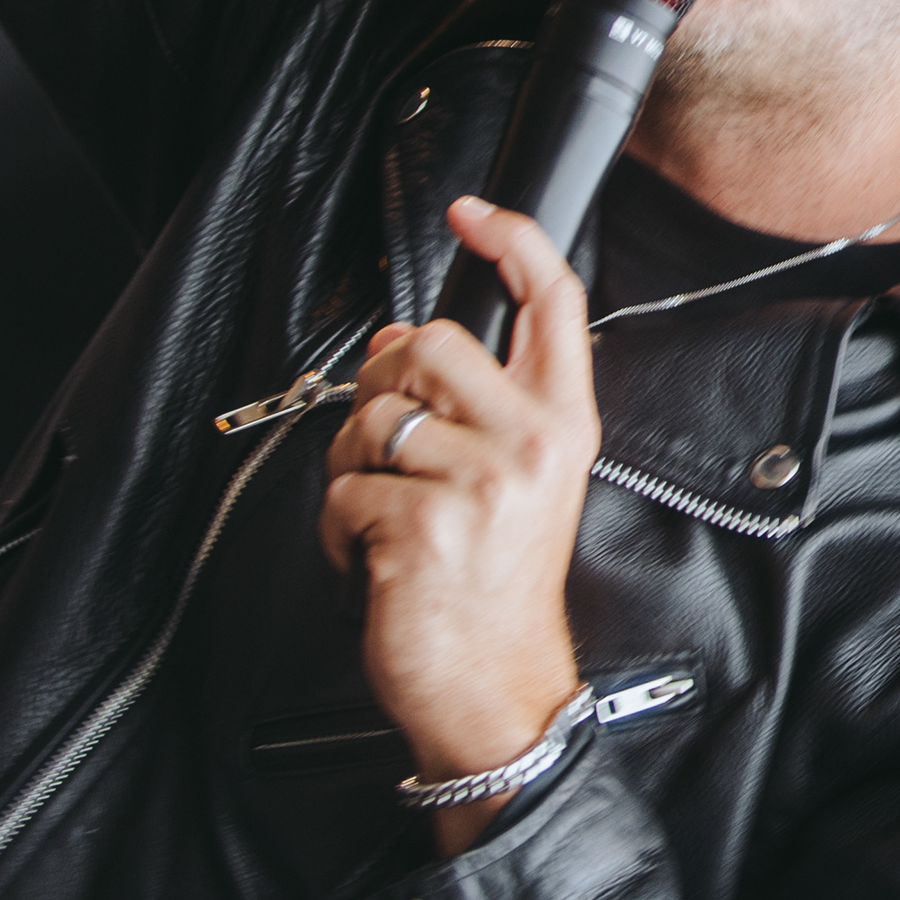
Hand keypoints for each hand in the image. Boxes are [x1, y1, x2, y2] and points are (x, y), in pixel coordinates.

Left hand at [322, 195, 599, 854]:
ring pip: (373, 417)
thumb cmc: (498, 591)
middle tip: (392, 449)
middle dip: (382, 389)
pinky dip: (337, 528)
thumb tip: (395, 344)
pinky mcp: (424, 523)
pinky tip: (373, 559)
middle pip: (429, 343)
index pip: (553, 305)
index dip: (512, 240)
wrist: (498, 689)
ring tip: (386, 517)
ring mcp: (481, 483)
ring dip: (352, 468)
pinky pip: (343, 488)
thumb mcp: (516, 484)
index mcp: (562, 425)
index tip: (474, 210)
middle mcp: (531, 444)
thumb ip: (472, 406)